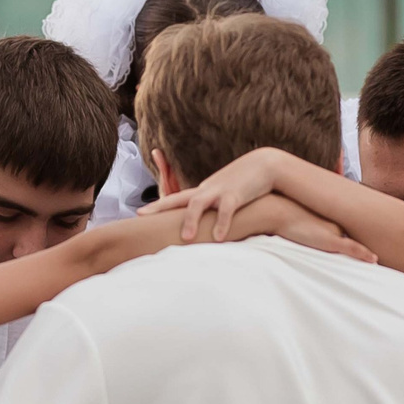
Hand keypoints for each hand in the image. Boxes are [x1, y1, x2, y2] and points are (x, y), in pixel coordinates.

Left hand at [145, 149, 294, 243]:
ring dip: (191, 220)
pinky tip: (219, 238)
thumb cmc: (244, 181)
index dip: (157, 205)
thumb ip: (212, 206)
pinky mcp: (236, 195)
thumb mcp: (224, 193)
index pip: (175, 198)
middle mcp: (207, 190)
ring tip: (186, 238)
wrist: (264, 164)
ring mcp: (220, 191)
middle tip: (140, 216)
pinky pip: (227, 210)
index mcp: (203, 191)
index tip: (139, 212)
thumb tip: (205, 223)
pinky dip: (222, 224)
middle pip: (178, 198)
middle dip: (159, 207)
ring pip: (199, 204)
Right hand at [225, 195, 373, 262]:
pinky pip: (350, 249)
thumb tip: (276, 232)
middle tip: (381, 257)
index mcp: (323, 221)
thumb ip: (286, 227)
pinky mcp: (329, 241)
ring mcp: (331, 233)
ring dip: (365, 253)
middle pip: (352, 238)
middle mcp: (331, 225)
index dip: (357, 241)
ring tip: (381, 261)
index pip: (344, 231)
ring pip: (354, 245)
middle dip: (366, 246)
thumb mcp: (284, 222)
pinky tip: (374, 260)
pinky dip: (363, 254)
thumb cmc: (274, 218)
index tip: (369, 250)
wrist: (271, 210)